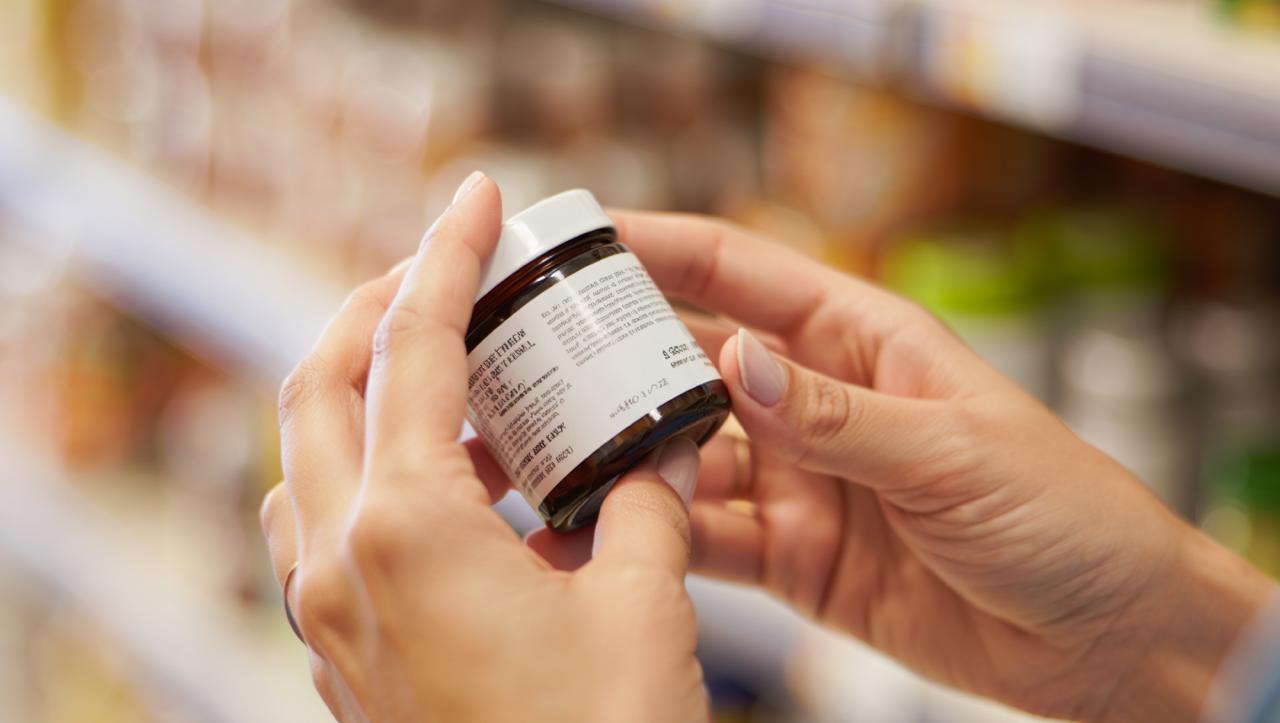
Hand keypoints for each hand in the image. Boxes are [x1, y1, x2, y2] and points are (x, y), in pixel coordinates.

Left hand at [259, 177, 708, 722]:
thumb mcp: (644, 605)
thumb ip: (644, 503)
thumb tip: (654, 444)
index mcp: (406, 527)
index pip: (416, 347)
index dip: (449, 257)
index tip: (478, 198)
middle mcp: (338, 562)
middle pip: (315, 384)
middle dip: (373, 311)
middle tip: (442, 277)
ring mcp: (325, 616)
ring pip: (306, 460)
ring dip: (365, 399)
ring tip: (454, 381)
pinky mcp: (341, 657)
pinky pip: (323, 531)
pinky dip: (370, 478)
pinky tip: (453, 490)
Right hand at [598, 211, 1274, 721]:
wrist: (1103, 638)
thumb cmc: (1062, 515)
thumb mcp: (952, 451)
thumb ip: (837, 415)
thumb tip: (735, 361)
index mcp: (862, 343)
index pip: (745, 277)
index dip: (664, 249)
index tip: (586, 240)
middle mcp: (818, 404)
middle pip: (696, 364)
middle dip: (620, 359)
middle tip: (538, 359)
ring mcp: (801, 482)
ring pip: (690, 456)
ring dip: (630, 456)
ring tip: (556, 455)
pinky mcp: (796, 557)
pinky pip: (711, 540)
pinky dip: (662, 539)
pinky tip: (614, 537)